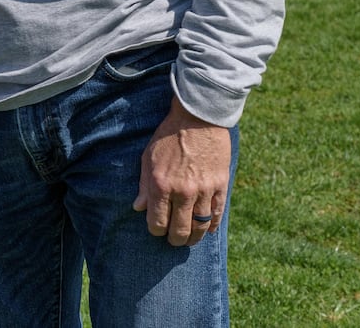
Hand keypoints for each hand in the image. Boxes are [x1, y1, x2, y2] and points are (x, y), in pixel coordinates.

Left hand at [133, 96, 231, 246]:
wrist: (198, 119)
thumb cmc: (168, 136)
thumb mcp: (148, 157)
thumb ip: (144, 185)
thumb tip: (138, 207)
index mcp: (162, 185)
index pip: (157, 221)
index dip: (155, 229)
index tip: (156, 230)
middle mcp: (183, 191)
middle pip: (180, 229)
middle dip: (175, 239)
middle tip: (173, 240)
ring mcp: (204, 190)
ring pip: (200, 225)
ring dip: (194, 237)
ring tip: (189, 240)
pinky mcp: (221, 186)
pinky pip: (218, 213)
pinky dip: (212, 225)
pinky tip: (207, 231)